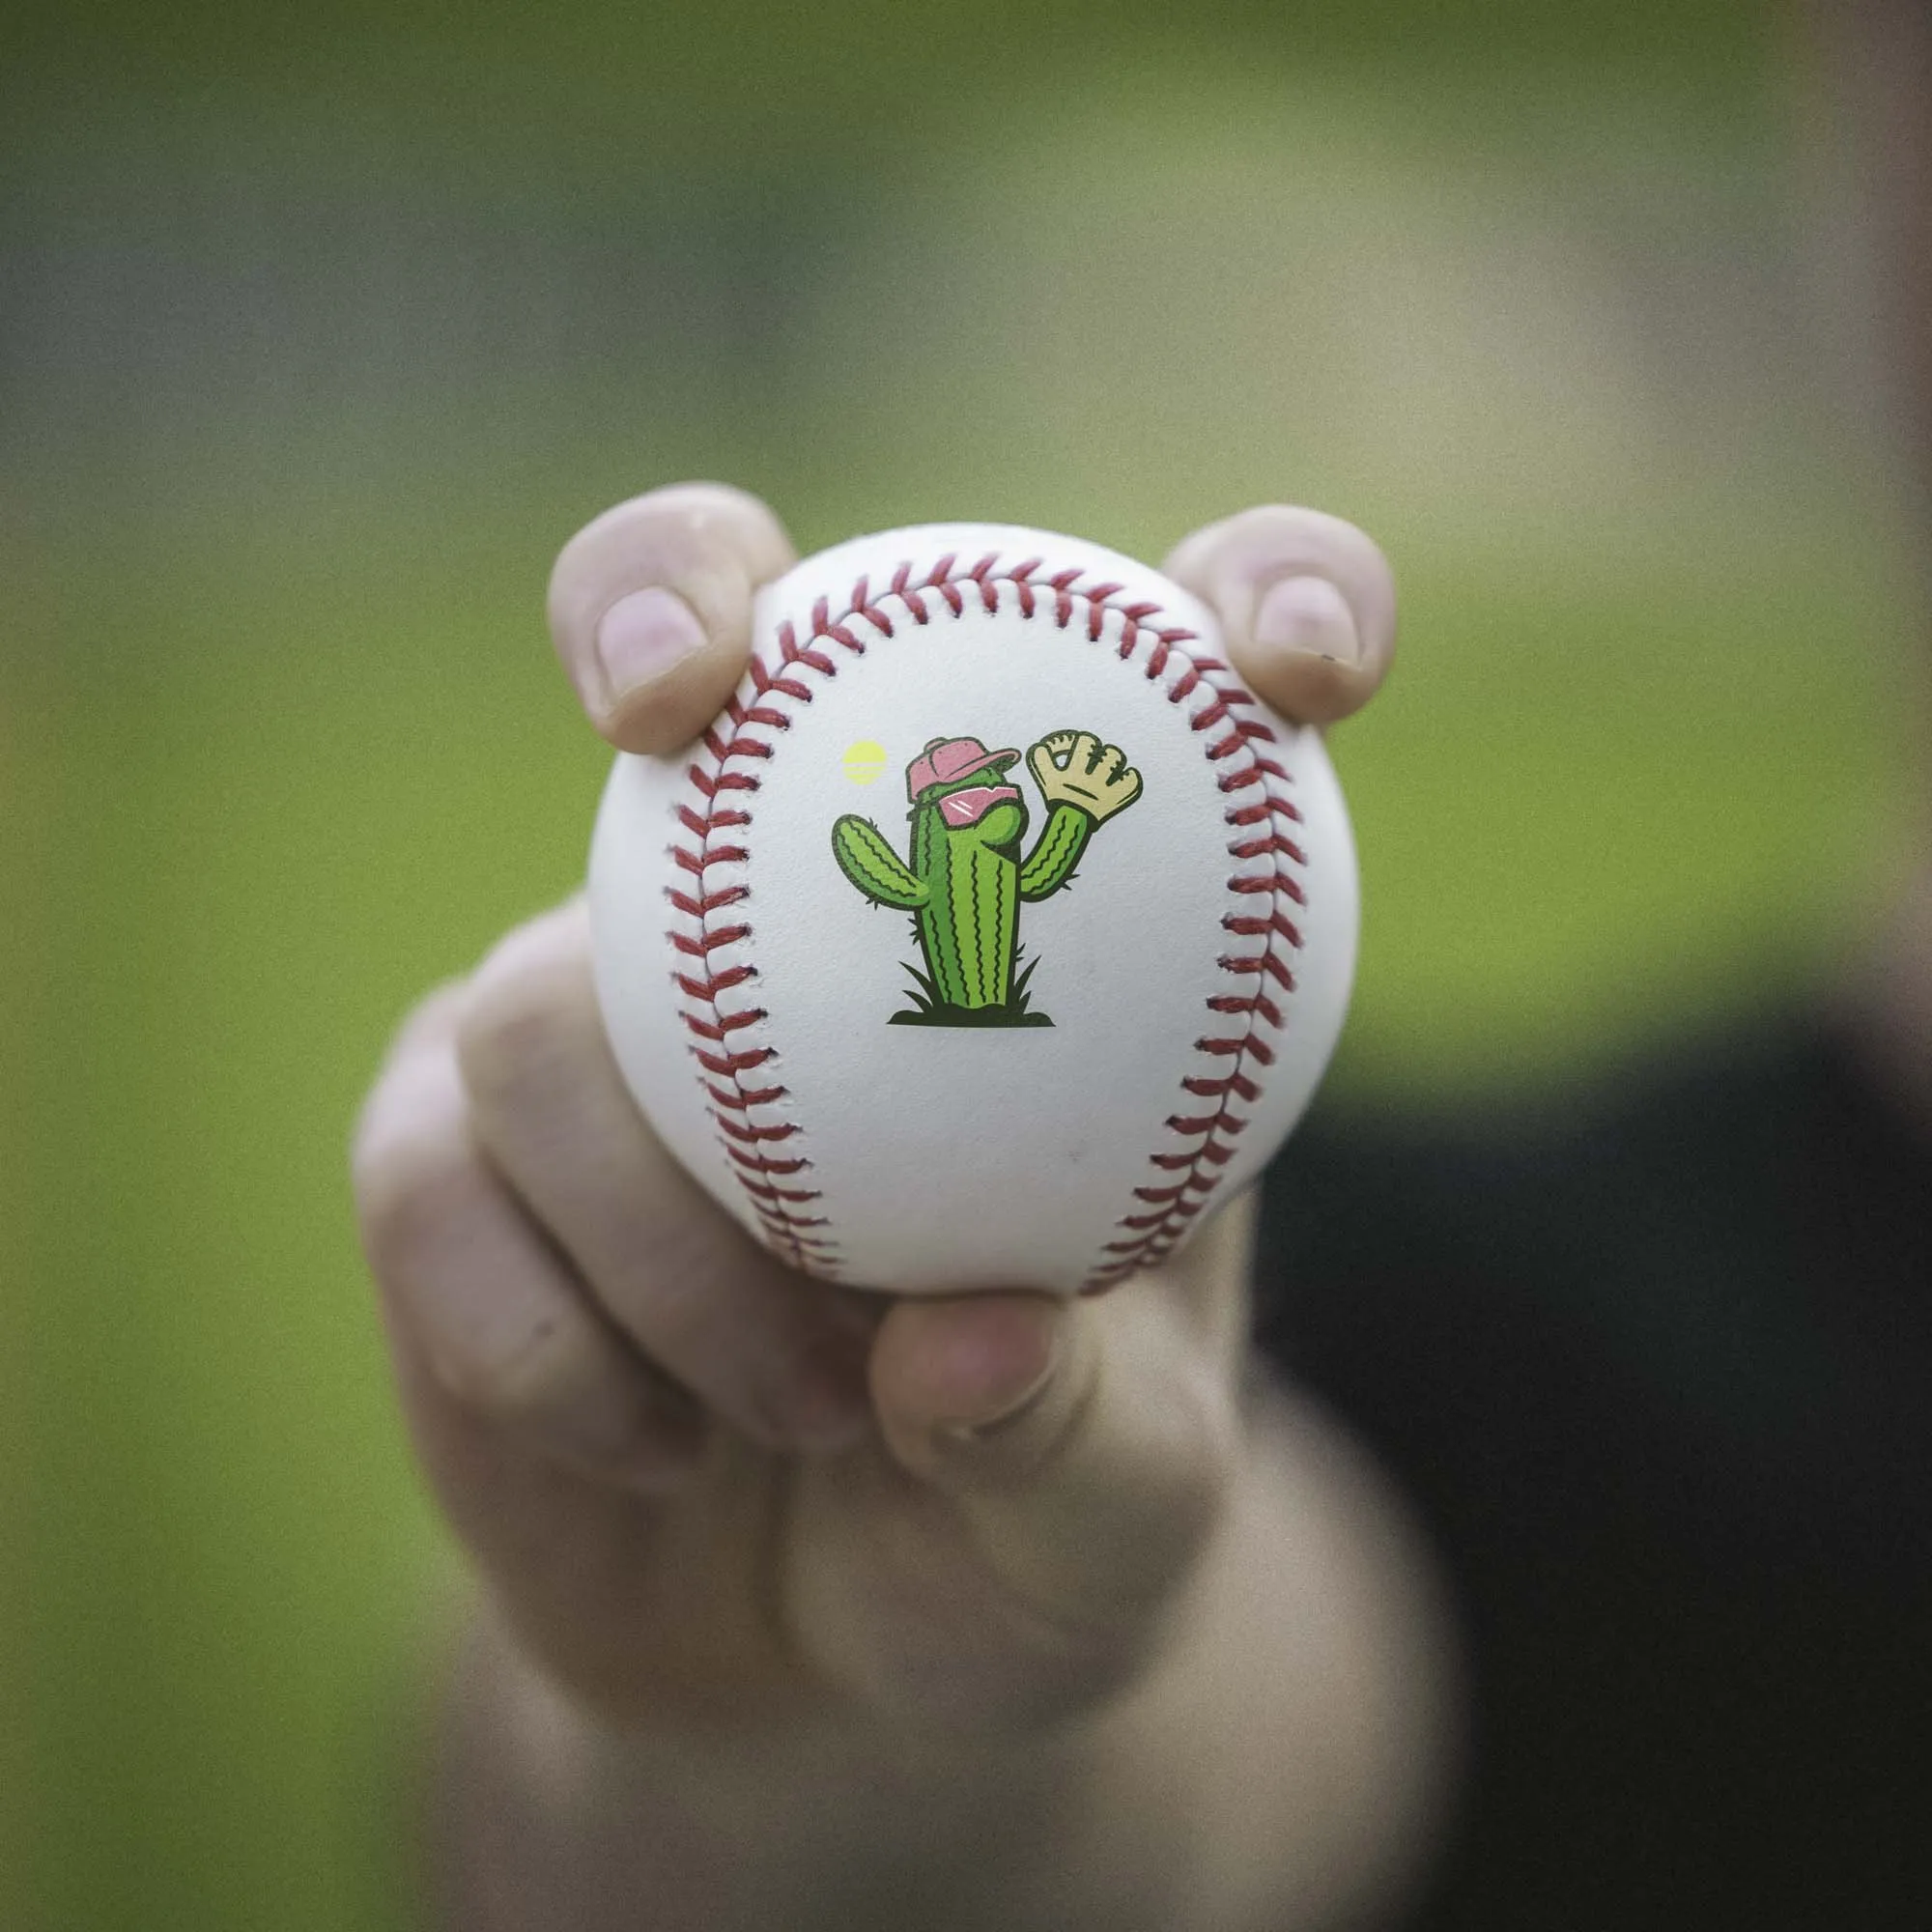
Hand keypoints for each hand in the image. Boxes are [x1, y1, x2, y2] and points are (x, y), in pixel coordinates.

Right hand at [353, 483, 1400, 1744]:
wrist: (821, 1652)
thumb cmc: (1020, 1527)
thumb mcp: (1121, 1515)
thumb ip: (1083, 1434)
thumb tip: (963, 1343)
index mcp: (1043, 930)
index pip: (1159, 670)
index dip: (1262, 586)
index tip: (1301, 673)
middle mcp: (802, 907)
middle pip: (707, 627)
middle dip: (659, 591)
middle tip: (673, 692)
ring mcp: (603, 1013)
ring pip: (542, 998)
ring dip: (666, 1237)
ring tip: (808, 1408)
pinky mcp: (446, 1144)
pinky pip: (426, 1171)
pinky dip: (542, 1335)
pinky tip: (647, 1437)